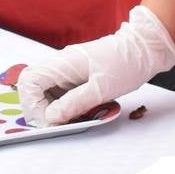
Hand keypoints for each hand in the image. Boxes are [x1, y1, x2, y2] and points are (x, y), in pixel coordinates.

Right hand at [16, 5, 174, 126]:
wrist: (145, 49)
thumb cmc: (126, 64)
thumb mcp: (102, 88)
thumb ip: (74, 103)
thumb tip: (50, 118)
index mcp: (63, 63)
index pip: (30, 81)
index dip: (33, 104)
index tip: (48, 121)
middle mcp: (60, 64)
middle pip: (32, 86)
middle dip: (38, 108)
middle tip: (54, 124)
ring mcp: (67, 69)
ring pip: (45, 90)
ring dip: (51, 108)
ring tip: (68, 120)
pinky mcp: (76, 76)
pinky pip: (60, 92)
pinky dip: (63, 105)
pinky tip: (78, 113)